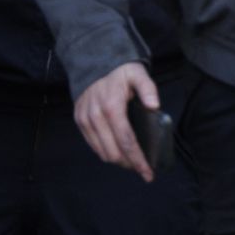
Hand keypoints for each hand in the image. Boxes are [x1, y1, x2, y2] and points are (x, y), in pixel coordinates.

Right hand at [74, 62, 161, 180]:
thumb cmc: (119, 70)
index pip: (127, 142)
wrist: (93, 60)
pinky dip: (105, 151)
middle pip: (113, 153)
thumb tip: (155, 106)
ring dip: (117, 160)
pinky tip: (117, 150)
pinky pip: (92, 145)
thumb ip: (148, 88)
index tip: (148, 173)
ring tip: (131, 160)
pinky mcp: (79, 120)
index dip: (138, 161)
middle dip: (129, 164)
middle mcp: (95, 117)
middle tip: (142, 166)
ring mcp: (85, 120)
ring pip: (101, 152)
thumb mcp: (137, 74)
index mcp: (112, 107)